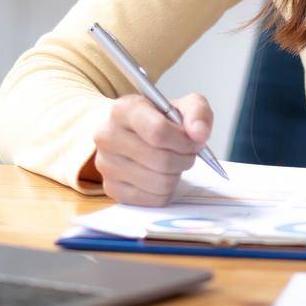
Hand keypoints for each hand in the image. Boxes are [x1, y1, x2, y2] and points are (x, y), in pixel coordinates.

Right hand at [87, 93, 212, 205]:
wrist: (129, 132)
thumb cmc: (157, 119)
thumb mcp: (182, 106)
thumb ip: (197, 113)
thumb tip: (199, 133)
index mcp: (123, 110)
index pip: (157, 131)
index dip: (184, 141)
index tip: (194, 141)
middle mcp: (107, 136)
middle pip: (162, 160)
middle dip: (184, 159)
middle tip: (187, 153)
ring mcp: (106, 165)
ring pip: (160, 182)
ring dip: (176, 174)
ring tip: (173, 162)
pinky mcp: (112, 189)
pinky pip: (154, 199)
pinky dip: (166, 190)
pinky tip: (161, 175)